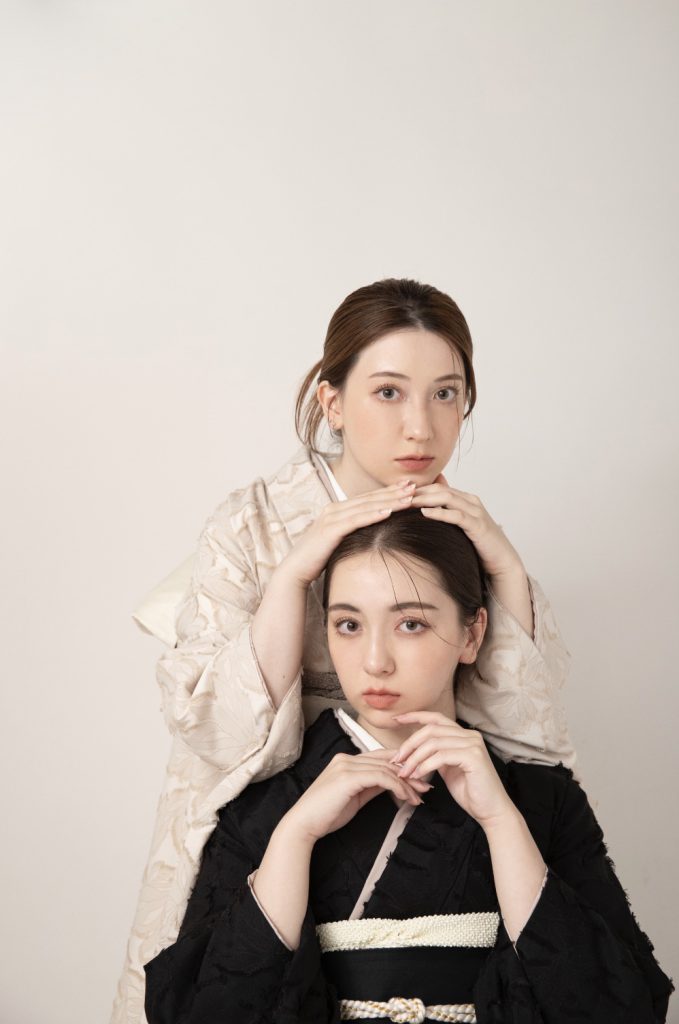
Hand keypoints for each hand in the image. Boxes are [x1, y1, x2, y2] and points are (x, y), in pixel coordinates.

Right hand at [281, 479, 418, 586]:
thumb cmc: (317, 558)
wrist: (295, 570)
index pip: (368, 498)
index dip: (389, 492)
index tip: (409, 488)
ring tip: (409, 498)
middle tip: (415, 486)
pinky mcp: (330, 530)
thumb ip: (351, 534)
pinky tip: (389, 512)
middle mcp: (334, 509)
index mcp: (337, 510)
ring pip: (366, 507)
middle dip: (393, 492)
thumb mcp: (338, 542)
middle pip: (370, 498)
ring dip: (389, 501)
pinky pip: (356, 520)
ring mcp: (331, 518)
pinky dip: (373, 515)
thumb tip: (370, 536)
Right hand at [283, 748, 431, 843]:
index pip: (381, 758)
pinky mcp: (348, 777)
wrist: (303, 824)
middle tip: (426, 787)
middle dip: (409, 774)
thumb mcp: (354, 797)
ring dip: (406, 783)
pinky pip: (380, 777)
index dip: (402, 767)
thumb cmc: (325, 815)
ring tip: (419, 796)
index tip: (418, 781)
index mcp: (346, 761)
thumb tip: (392, 784)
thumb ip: (371, 786)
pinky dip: (397, 786)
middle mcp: (346, 758)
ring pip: (386, 769)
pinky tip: (406, 797)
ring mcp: (346, 766)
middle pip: (386, 761)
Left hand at [388, 710, 516, 830]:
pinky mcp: (473, 756)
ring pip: (433, 742)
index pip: (436, 718)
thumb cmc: (470, 792)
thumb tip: (412, 750)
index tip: (396, 719)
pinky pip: (441, 756)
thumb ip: (436, 755)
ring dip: (415, 758)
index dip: (415, 716)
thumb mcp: (448, 768)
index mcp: (464, 735)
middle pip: (431, 729)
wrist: (491, 811)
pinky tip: (417, 776)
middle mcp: (470, 735)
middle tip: (397, 760)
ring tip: (405, 772)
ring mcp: (473, 744)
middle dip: (410, 744)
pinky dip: (425, 765)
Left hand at [409, 472, 522, 578]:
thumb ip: (446, 516)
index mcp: (465, 499)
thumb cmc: (478, 545)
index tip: (398, 494)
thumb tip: (425, 510)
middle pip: (440, 489)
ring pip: (447, 498)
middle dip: (418, 492)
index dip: (418, 489)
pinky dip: (439, 513)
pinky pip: (456, 515)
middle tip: (397, 495)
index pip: (437, 487)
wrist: (501, 560)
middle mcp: (471, 501)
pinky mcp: (478, 525)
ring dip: (425, 499)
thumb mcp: (460, 528)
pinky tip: (424, 513)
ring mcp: (475, 512)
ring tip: (406, 502)